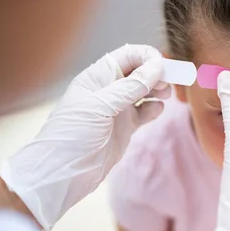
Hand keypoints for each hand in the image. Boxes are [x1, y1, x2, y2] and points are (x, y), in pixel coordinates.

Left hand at [0, 44, 170, 230]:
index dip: (147, 57)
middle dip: (156, 73)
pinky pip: (145, 112)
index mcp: (98, 77)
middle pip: (140, 71)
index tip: (163, 67)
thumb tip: (157, 67)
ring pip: (145, 91)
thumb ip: (130, 86)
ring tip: (166, 95)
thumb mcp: (101, 107)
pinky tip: (157, 110)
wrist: (61, 175)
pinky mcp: (125, 127)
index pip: (128, 55)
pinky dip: (154, 108)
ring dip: (158, 89)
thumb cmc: (72, 136)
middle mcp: (109, 90)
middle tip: (168, 83)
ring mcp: (117, 109)